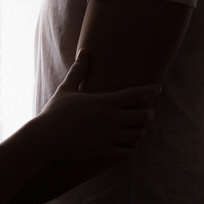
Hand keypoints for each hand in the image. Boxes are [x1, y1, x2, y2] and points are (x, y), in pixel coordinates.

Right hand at [36, 50, 158, 161]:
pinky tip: (125, 146)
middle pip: (144, 116)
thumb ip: (79, 70)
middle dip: (147, 114)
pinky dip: (130, 149)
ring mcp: (109, 137)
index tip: (158, 88)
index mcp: (105, 101)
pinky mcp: (104, 152)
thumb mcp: (66, 89)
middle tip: (143, 113)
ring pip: (139, 135)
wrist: (45, 138)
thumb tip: (84, 51)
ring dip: (139, 132)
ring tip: (135, 130)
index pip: (137, 94)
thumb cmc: (54, 112)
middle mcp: (111, 119)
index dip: (151, 90)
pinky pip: (128, 153)